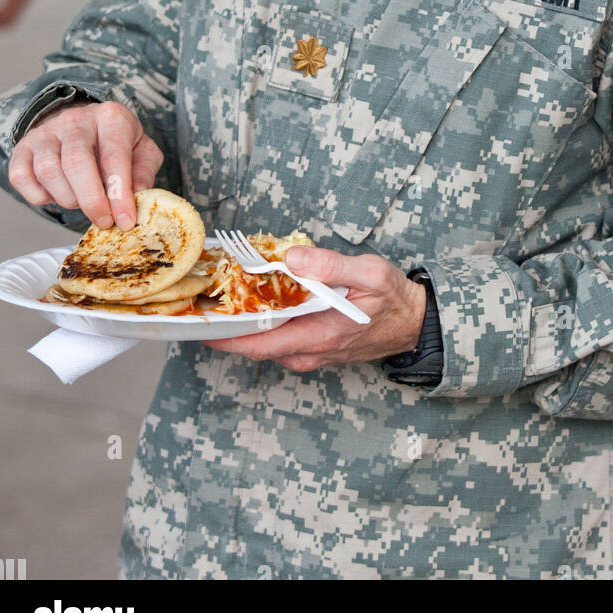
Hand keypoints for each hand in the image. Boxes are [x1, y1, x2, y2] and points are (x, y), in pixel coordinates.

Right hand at [8, 101, 162, 229]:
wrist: (84, 126)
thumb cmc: (115, 143)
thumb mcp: (142, 152)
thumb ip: (143, 173)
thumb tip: (136, 197)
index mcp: (111, 117)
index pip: (114, 156)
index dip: (119, 193)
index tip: (125, 220)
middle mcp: (76, 119)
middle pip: (76, 162)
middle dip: (91, 201)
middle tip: (103, 221)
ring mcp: (46, 132)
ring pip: (48, 171)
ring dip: (67, 198)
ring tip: (82, 201)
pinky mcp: (23, 147)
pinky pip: (22, 178)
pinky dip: (39, 196)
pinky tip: (57, 194)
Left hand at [205, 247, 427, 370]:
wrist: (415, 324)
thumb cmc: (393, 299)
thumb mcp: (371, 273)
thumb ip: (331, 265)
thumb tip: (292, 258)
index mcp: (320, 335)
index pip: (259, 343)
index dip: (224, 335)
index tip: (197, 323)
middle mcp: (310, 352)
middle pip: (254, 345)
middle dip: (225, 326)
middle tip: (200, 301)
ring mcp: (311, 354)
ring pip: (265, 343)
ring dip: (242, 324)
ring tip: (220, 296)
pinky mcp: (314, 349)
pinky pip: (279, 340)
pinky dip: (261, 323)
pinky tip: (253, 301)